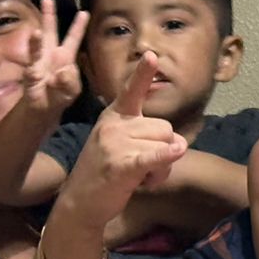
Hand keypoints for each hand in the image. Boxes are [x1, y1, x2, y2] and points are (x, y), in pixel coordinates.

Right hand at [20, 0, 88, 114]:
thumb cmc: (61, 95)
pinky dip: (34, 63)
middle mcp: (51, 54)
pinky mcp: (30, 72)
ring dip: (37, 40)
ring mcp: (39, 61)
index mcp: (66, 56)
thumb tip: (63, 72)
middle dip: (49, 16)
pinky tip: (33, 63)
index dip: (79, 26)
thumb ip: (71, 81)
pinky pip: (31, 65)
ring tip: (37, 32)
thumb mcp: (72, 90)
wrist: (45, 107)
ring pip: (38, 45)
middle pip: (51, 32)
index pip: (73, 38)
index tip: (85, 12)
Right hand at [57, 55, 187, 233]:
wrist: (79, 203)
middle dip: (163, 149)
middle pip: (165, 127)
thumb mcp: (119, 143)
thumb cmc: (104, 173)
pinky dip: (164, 157)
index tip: (151, 55)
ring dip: (162, 167)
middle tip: (143, 168)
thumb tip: (179, 144)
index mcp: (114, 116)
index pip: (131, 91)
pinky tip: (175, 152)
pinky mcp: (120, 166)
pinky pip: (151, 157)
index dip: (142, 74)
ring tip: (140, 177)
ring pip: (164, 144)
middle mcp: (114, 125)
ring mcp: (115, 144)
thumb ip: (145, 135)